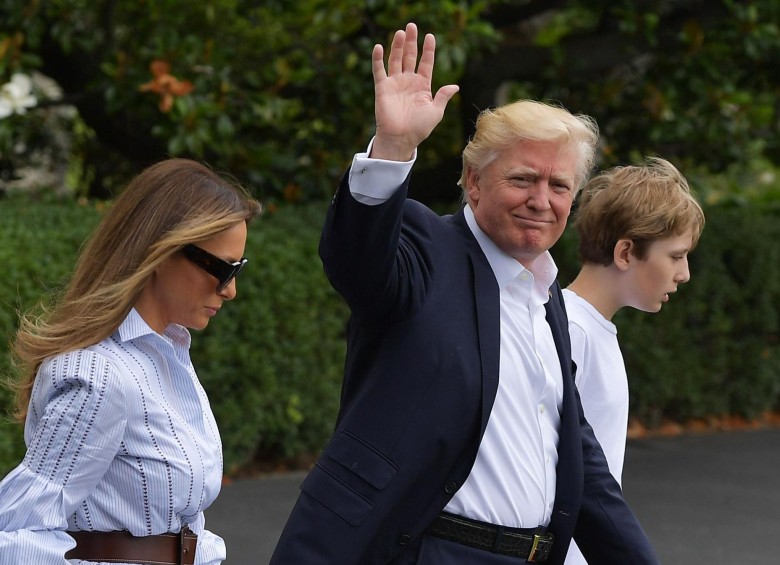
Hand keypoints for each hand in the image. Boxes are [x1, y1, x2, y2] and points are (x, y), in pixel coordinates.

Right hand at [370, 22, 458, 161]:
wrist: (401, 139)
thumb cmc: (419, 128)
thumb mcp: (436, 112)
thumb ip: (443, 97)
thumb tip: (455, 86)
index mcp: (423, 86)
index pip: (426, 63)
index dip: (428, 50)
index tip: (430, 36)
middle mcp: (408, 82)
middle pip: (410, 57)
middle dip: (412, 42)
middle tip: (412, 26)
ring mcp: (395, 83)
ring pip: (396, 60)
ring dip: (398, 46)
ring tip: (401, 32)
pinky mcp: (383, 88)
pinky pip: (379, 71)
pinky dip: (378, 59)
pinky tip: (379, 46)